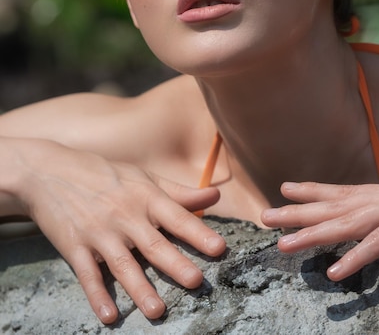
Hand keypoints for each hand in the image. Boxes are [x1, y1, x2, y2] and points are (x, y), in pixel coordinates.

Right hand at [12, 139, 225, 323]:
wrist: (49, 172)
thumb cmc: (105, 174)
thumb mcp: (143, 178)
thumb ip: (179, 192)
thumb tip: (215, 196)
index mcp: (145, 196)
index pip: (176, 216)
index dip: (198, 232)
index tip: (219, 248)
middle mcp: (124, 215)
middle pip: (153, 243)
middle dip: (174, 263)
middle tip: (195, 281)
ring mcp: (98, 232)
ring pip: (122, 264)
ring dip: (139, 288)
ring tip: (157, 311)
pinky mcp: (74, 246)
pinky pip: (87, 275)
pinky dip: (97, 296)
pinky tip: (109, 316)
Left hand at [261, 180, 378, 280]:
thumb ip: (363, 201)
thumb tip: (342, 203)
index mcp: (367, 195)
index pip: (332, 190)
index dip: (306, 190)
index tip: (282, 190)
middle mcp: (370, 201)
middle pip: (326, 208)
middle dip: (294, 213)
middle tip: (264, 216)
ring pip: (342, 226)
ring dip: (312, 235)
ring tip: (285, 245)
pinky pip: (374, 246)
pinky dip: (354, 259)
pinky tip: (335, 272)